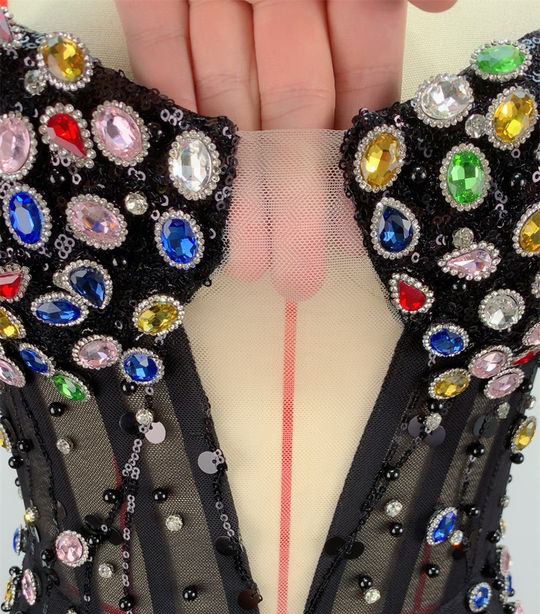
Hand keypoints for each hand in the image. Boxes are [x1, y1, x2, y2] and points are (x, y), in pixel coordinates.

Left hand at [115, 0, 456, 296]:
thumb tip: (445, 2)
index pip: (361, 67)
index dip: (356, 151)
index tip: (356, 227)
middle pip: (293, 100)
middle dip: (294, 193)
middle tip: (296, 275)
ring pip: (229, 89)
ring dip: (236, 179)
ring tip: (243, 260)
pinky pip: (160, 48)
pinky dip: (173, 113)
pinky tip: (186, 185)